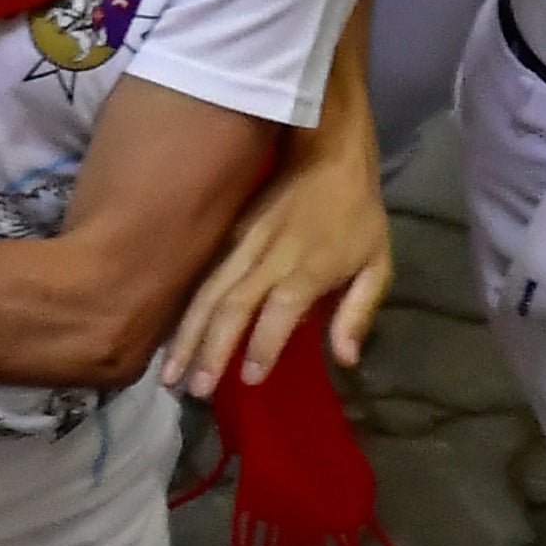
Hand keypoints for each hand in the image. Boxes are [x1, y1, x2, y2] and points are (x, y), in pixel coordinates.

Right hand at [165, 107, 393, 397]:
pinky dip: (183, 311)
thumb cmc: (358, 215)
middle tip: (192, 390)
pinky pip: (201, 279)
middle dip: (208, 351)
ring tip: (168, 373)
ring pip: (206, 295)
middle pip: (230, 308)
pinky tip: (169, 336)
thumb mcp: (377, 265)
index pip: (278, 315)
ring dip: (185, 335)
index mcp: (308, 269)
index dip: (261, 348)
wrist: (325, 155)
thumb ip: (358, 313)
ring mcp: (241, 246)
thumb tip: (346, 359)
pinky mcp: (226, 237)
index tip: (248, 380)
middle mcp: (268, 259)